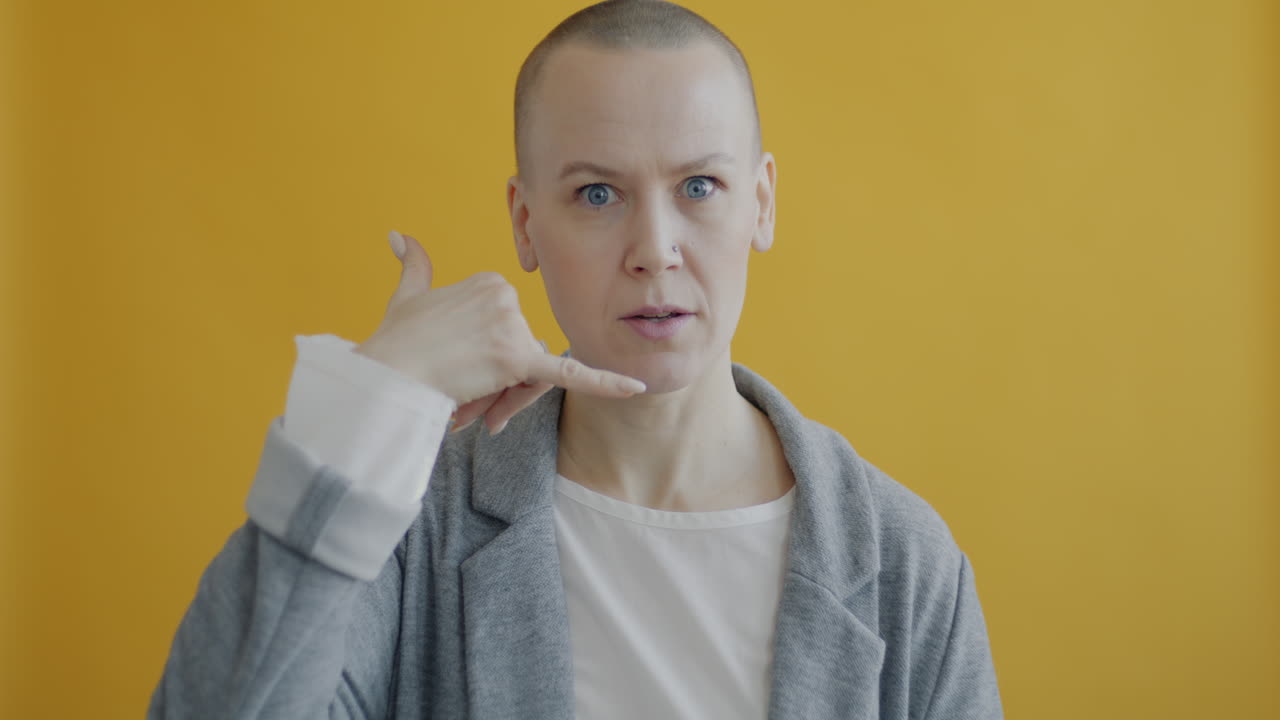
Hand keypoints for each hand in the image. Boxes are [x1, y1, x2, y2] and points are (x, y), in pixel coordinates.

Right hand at [354, 231, 645, 433]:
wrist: (386, 377)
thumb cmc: (395, 343)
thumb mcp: (407, 297)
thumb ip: (414, 266)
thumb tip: (397, 236)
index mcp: (490, 282)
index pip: (510, 331)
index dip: (486, 359)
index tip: (455, 366)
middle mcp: (506, 297)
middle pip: (522, 352)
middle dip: (496, 379)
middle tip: (459, 388)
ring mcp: (512, 326)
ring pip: (527, 373)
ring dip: (499, 394)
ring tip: (463, 395)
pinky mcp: (517, 359)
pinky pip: (570, 373)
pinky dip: (605, 382)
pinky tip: (637, 387)